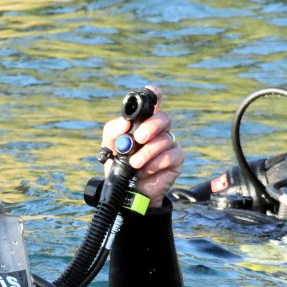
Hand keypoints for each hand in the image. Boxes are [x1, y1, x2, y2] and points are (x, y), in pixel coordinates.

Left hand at [101, 86, 183, 206]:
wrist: (126, 191)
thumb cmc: (119, 164)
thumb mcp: (109, 145)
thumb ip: (114, 131)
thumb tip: (126, 123)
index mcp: (143, 121)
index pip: (153, 102)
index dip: (154, 95)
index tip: (153, 95)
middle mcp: (159, 130)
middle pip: (164, 117)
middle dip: (151, 126)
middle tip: (139, 139)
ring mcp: (169, 144)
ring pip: (165, 139)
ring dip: (147, 152)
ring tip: (135, 164)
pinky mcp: (176, 160)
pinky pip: (171, 155)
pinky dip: (156, 163)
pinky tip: (146, 171)